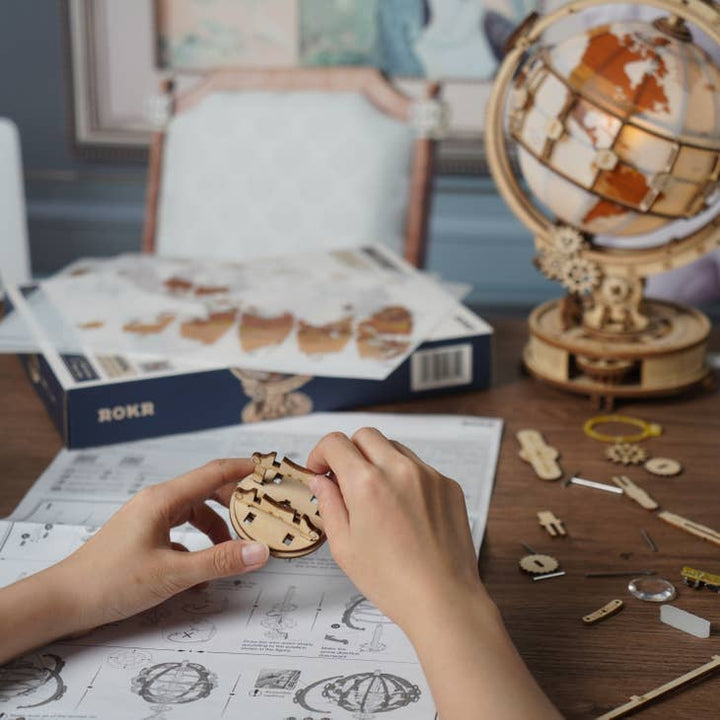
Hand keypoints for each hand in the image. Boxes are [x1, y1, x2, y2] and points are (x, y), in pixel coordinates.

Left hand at [52, 458, 268, 633]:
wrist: (62, 601)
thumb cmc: (110, 581)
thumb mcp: (172, 574)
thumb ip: (219, 561)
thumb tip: (260, 551)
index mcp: (163, 499)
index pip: (213, 473)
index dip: (244, 469)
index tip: (270, 470)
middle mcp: (157, 502)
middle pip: (206, 490)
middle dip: (235, 501)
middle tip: (261, 513)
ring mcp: (148, 518)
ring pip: (194, 513)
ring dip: (216, 527)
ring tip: (235, 547)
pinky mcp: (143, 536)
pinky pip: (180, 531)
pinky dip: (197, 544)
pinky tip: (201, 571)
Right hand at [307, 428, 488, 635]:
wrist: (443, 599)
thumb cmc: (392, 581)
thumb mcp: (344, 546)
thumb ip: (329, 505)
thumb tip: (321, 481)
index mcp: (367, 483)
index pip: (336, 443)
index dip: (320, 453)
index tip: (320, 470)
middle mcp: (399, 470)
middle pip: (365, 435)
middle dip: (349, 451)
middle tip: (343, 479)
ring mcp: (428, 475)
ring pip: (394, 448)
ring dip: (378, 461)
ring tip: (375, 497)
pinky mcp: (448, 485)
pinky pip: (420, 467)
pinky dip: (405, 478)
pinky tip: (403, 511)